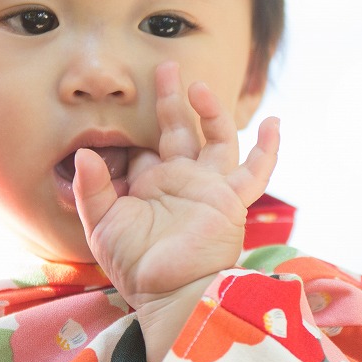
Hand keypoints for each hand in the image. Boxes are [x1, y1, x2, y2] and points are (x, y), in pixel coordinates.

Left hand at [72, 61, 278, 361]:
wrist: (170, 294)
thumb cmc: (135, 266)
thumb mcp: (101, 225)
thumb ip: (92, 188)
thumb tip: (85, 153)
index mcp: (151, 186)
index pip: (145, 146)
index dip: (134, 128)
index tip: (122, 107)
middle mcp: (182, 182)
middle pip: (179, 130)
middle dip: (172, 99)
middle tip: (165, 67)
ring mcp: (210, 188)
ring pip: (215, 139)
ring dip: (210, 111)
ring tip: (198, 86)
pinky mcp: (232, 200)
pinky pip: (257, 170)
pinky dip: (270, 147)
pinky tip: (276, 122)